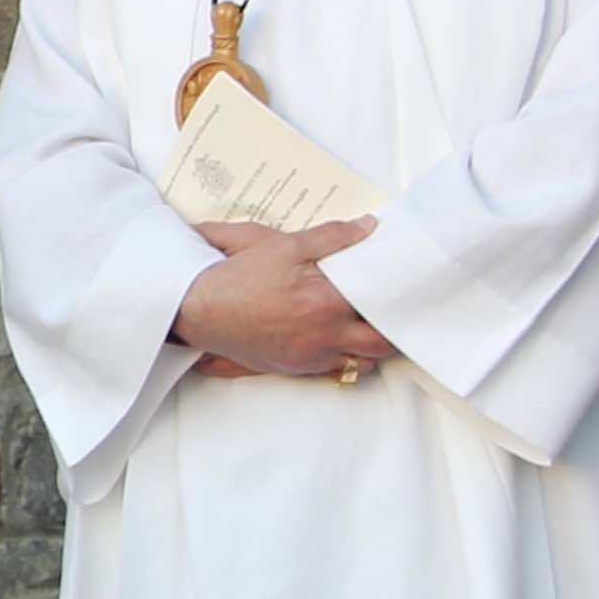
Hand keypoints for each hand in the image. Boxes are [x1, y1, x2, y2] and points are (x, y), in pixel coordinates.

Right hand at [173, 217, 396, 378]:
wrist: (195, 310)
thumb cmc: (236, 278)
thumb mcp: (282, 245)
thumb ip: (331, 237)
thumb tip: (367, 227)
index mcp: (327, 302)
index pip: (380, 304)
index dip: (396, 296)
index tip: (402, 286)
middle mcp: (324, 336)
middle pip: (380, 343)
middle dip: (391, 329)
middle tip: (391, 310)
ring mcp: (309, 356)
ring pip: (360, 362)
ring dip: (368, 346)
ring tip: (365, 325)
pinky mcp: (293, 367)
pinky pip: (333, 370)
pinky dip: (342, 356)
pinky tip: (335, 338)